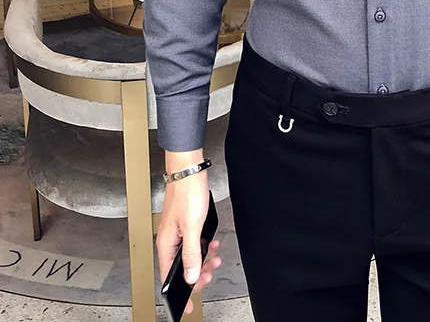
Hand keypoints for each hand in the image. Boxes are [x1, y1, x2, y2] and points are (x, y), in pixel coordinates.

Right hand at [156, 156, 222, 314]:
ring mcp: (177, 233)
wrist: (189, 170)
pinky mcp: (186, 224)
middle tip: (210, 275)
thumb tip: (190, 276)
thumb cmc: (188, 193)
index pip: (169, 278)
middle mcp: (169, 240)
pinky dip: (205, 247)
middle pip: (181, 268)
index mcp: (166, 244)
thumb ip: (191, 253)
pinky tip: (214, 243)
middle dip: (198, 275)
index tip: (189, 307)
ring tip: (216, 259)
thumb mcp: (193, 227)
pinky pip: (195, 243)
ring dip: (204, 260)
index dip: (181, 293)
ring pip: (190, 256)